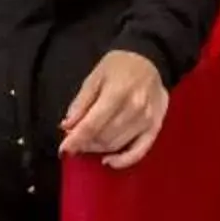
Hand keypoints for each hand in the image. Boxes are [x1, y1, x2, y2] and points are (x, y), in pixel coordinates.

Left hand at [58, 48, 169, 168]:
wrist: (150, 58)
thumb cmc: (119, 65)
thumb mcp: (95, 76)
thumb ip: (81, 102)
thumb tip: (67, 126)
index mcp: (118, 93)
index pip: (93, 124)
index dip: (76, 139)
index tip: (63, 149)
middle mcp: (135, 109)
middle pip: (104, 137)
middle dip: (85, 143)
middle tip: (74, 140)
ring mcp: (148, 120)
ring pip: (117, 145)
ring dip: (98, 149)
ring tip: (87, 144)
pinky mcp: (156, 127)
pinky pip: (140, 151)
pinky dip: (123, 161)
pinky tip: (109, 161)